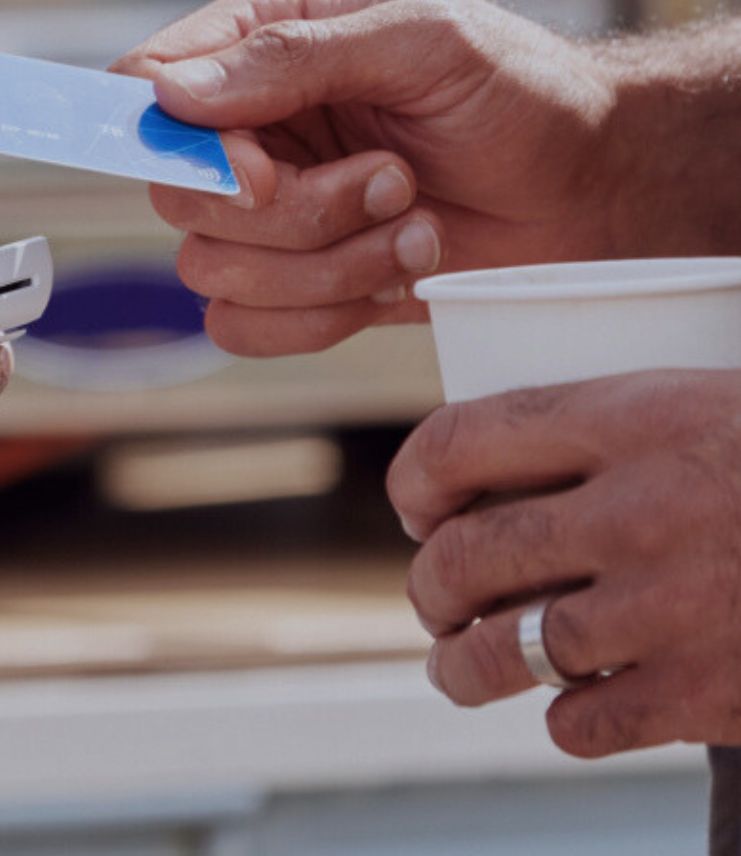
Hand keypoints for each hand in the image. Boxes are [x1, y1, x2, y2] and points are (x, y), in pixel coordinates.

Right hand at [112, 0, 636, 355]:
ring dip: (325, 263)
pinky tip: (396, 272)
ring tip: (415, 223)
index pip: (146, 85)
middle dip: (289, 211)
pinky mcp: (296, 287)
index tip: (262, 170)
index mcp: (264, 43)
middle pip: (174, 194)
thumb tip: (171, 92)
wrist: (591, 188)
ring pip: (211, 271)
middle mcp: (251, 129)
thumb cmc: (520, 91)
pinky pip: (241, 328)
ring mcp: (269, 215)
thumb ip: (294, 56)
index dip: (182, 141)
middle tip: (390, 179)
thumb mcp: (421, 40)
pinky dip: (318, 317)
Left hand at [388, 369, 740, 757]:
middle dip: (428, 584)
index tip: (415, 505)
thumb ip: (621, 427)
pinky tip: (575, 709)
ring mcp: (670, 605)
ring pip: (504, 650)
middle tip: (432, 598)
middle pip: (466, 554)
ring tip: (455, 668)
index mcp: (637, 414)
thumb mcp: (717, 403)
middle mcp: (639, 507)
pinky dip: (565, 721)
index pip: (461, 437)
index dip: (414, 478)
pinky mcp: (707, 690)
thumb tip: (507, 466)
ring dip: (463, 666)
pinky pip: (582, 722)